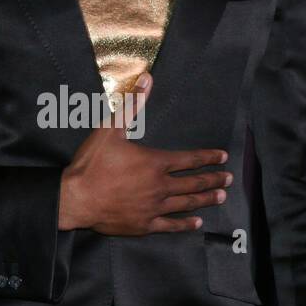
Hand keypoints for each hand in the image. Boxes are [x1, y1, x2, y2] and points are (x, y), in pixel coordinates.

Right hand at [57, 72, 232, 235]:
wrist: (76, 198)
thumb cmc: (92, 164)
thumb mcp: (110, 129)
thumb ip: (132, 105)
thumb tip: (148, 80)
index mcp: (155, 163)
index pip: (189, 160)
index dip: (207, 157)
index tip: (222, 157)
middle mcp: (160, 186)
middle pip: (193, 183)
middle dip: (213, 179)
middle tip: (229, 179)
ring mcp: (153, 208)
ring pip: (186, 203)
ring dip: (205, 199)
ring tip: (221, 197)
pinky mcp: (144, 225)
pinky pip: (170, 225)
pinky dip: (185, 224)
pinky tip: (197, 222)